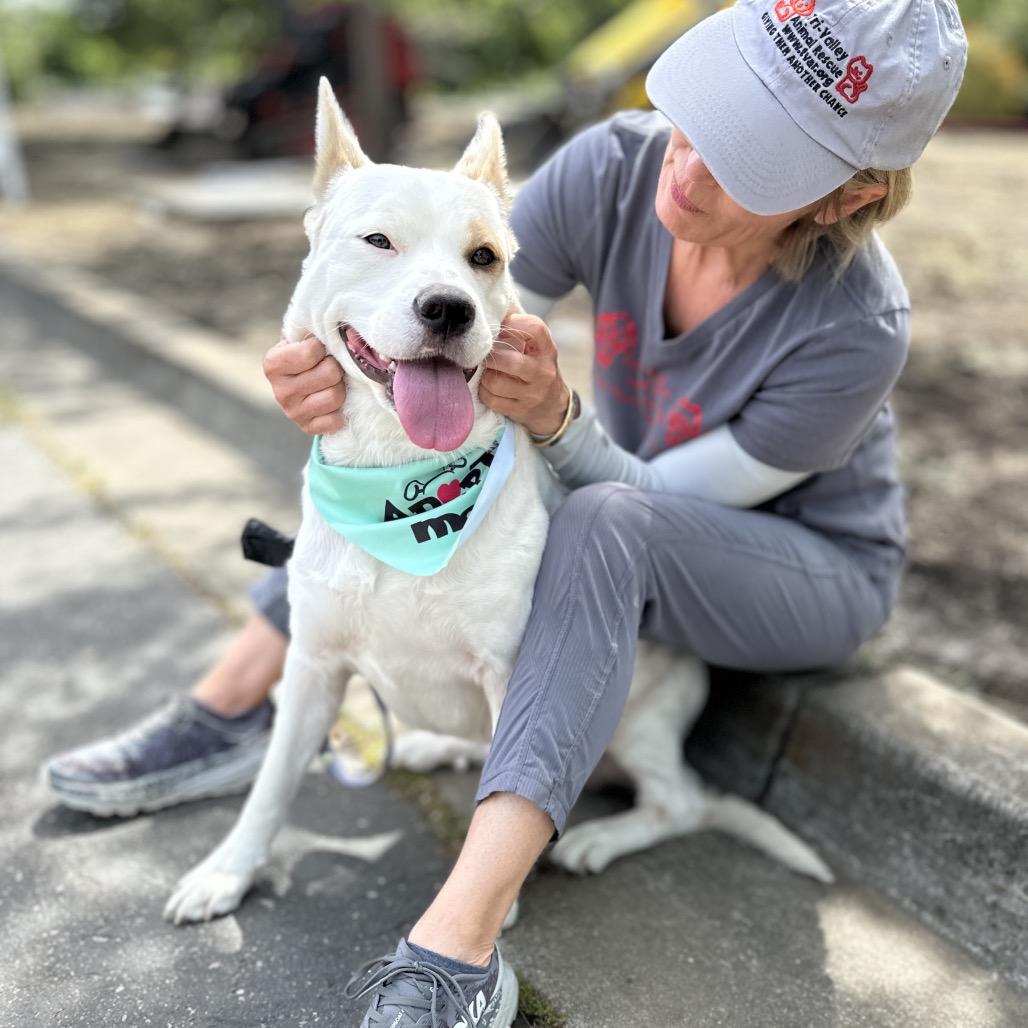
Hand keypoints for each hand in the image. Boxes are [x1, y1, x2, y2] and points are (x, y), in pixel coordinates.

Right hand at [263, 334, 345, 434]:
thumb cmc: (307, 353)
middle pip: (329, 374)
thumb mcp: (302, 337)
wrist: (304, 379)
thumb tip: (330, 323)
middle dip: (336, 368)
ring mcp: (293, 413)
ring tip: (333, 383)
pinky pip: (336, 419)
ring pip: (335, 396)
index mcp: (273, 364)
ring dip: (340, 387)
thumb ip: (310, 330)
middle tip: (330, 367)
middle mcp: (280, 391)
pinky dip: (340, 410)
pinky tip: (333, 402)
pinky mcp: (308, 428)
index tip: (320, 349)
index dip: (323, 348)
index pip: (312, 352)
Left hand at [480, 312, 570, 435]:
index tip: (501, 328)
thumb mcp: (537, 349)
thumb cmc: (537, 368)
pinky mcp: (520, 410)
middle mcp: (543, 372)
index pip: (535, 328)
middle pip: (509, 361)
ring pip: (495, 382)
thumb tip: (494, 306)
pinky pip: (491, 399)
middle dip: (491, 356)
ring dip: (485, 376)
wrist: (553, 407)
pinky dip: (484, 392)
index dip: (513, 324)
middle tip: (486, 355)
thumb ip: (520, 330)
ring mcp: (532, 394)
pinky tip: (489, 388)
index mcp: (547, 350)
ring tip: (488, 372)